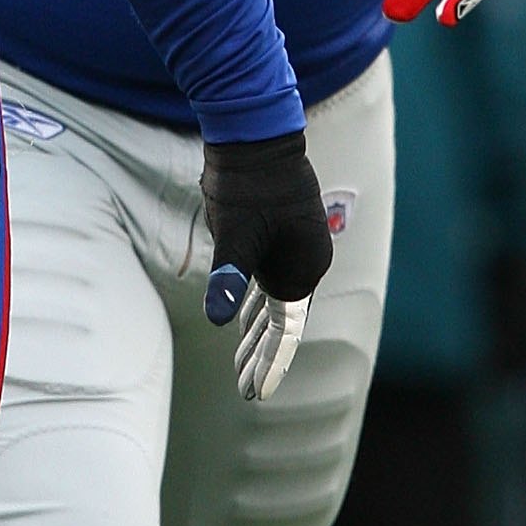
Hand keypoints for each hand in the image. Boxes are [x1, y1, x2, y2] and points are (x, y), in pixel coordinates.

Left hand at [201, 130, 333, 404]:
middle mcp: (305, 261)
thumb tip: (220, 318)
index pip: (286, 331)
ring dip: (257, 333)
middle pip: (283, 322)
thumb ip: (228, 278)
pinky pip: (270, 281)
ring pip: (276, 302)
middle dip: (261, 356)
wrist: (253, 132)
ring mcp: (295, 246)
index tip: (253, 393)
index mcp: (301, 268)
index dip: (269, 363)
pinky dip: (256, 303)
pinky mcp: (280, 233)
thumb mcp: (233, 234)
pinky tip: (242, 316)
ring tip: (240, 363)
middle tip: (241, 388)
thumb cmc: (245, 184)